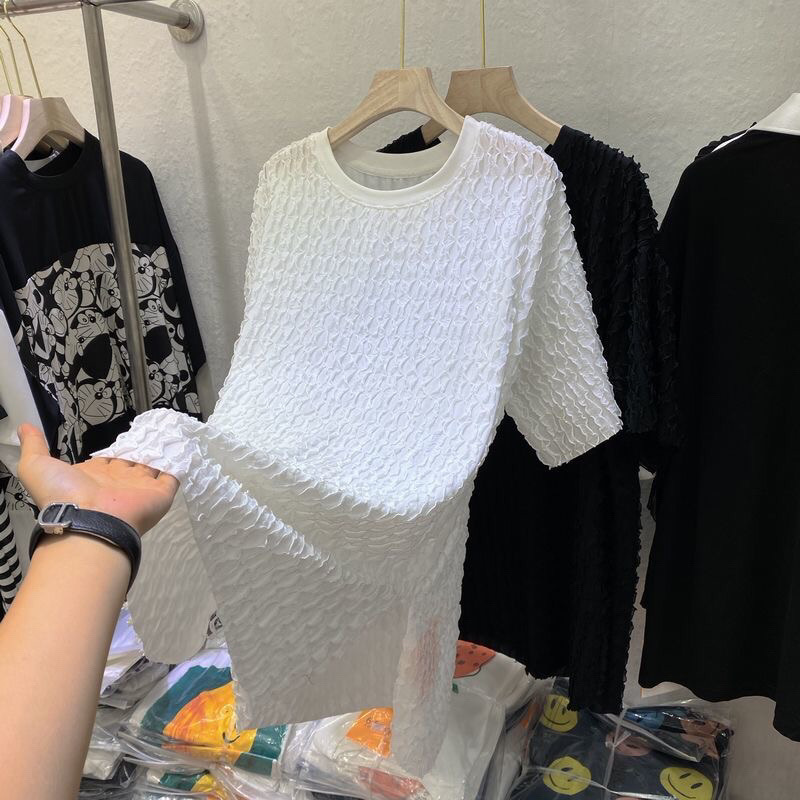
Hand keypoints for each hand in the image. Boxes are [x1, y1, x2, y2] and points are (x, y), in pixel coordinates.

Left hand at [17, 424, 178, 534]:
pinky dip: (178, 462)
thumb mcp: (37, 467)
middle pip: (132, 463)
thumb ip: (35, 447)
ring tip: (170, 433)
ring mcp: (141, 488)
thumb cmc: (63, 495)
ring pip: (153, 467)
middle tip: (151, 432)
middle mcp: (118, 483)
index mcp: (94, 477)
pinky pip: (172, 475)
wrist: (90, 520)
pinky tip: (182, 447)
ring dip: (160, 453)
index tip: (124, 437)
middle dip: (140, 450)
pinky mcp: (161, 493)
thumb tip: (24, 427)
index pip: (108, 461)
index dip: (115, 451)